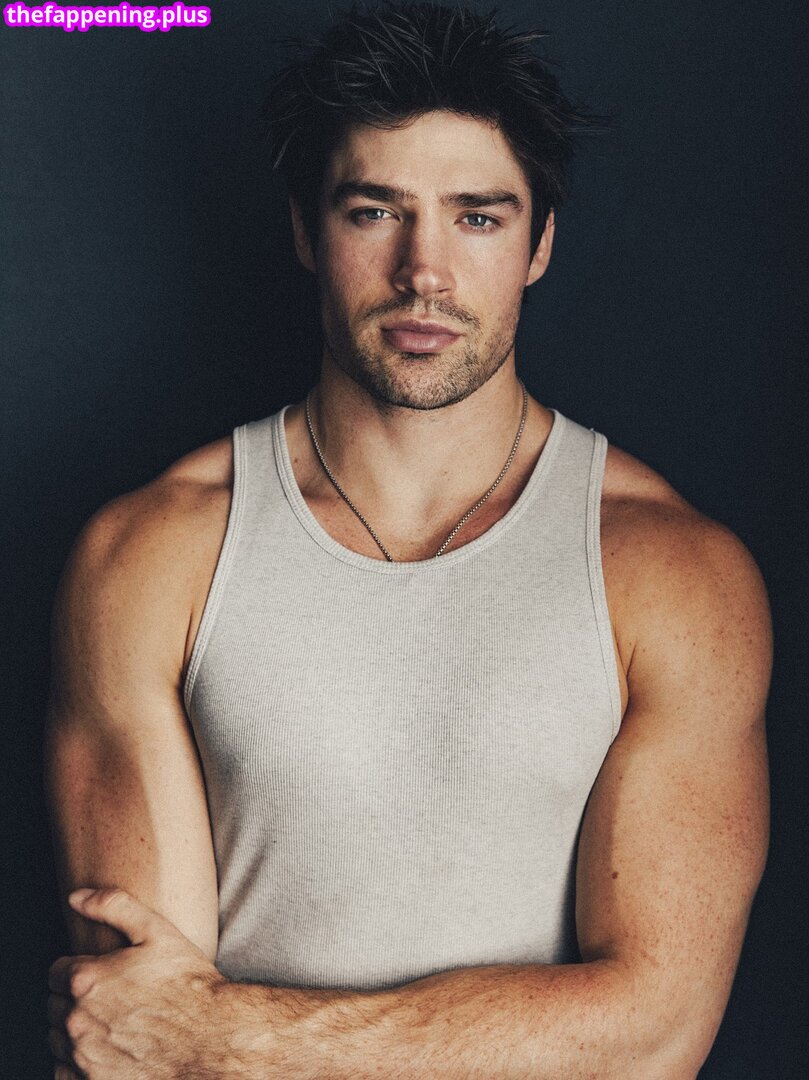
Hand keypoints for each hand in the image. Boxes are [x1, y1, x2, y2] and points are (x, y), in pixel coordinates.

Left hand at [47, 887, 226, 1079]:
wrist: (211, 1037)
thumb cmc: (187, 983)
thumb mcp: (157, 931)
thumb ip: (113, 906)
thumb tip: (76, 897)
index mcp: (87, 979)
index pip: (56, 972)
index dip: (77, 969)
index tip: (99, 973)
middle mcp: (77, 1020)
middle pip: (53, 1005)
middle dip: (73, 998)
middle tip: (106, 996)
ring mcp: (83, 1056)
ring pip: (56, 1039)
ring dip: (72, 1030)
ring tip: (106, 1022)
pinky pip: (62, 1072)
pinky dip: (75, 1063)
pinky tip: (102, 1050)